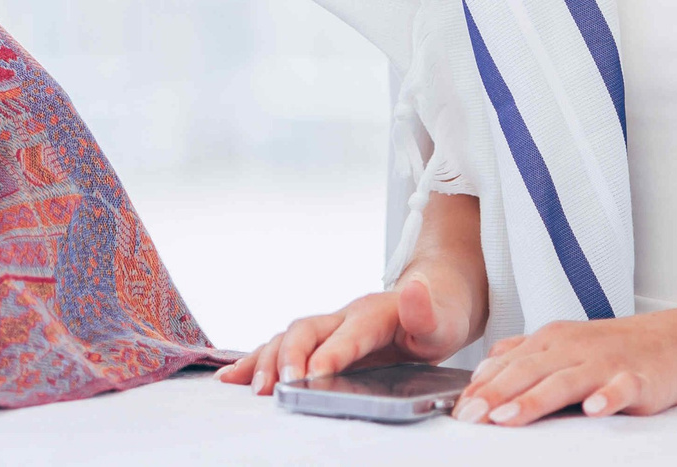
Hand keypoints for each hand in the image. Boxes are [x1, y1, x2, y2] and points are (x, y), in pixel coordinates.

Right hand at [216, 268, 471, 395]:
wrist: (434, 297)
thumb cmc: (438, 313)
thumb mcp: (443, 318)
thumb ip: (426, 311)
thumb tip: (415, 289)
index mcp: (373, 313)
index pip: (349, 333)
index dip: (331, 353)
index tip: (314, 375)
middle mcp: (343, 317)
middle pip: (305, 331)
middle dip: (289, 357)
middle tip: (282, 385)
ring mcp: (328, 327)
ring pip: (287, 339)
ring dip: (267, 361)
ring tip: (255, 388)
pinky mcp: (319, 342)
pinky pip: (281, 348)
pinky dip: (255, 361)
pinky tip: (233, 377)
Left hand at [450, 311, 676, 424]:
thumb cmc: (615, 348)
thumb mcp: (565, 345)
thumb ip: (525, 355)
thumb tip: (485, 367)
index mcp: (553, 341)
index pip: (509, 363)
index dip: (482, 386)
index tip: (457, 408)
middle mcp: (574, 348)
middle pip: (528, 371)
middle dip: (495, 394)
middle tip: (469, 416)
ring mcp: (605, 362)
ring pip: (564, 380)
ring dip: (534, 399)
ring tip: (507, 418)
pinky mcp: (637, 378)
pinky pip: (620, 388)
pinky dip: (606, 398)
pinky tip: (593, 410)